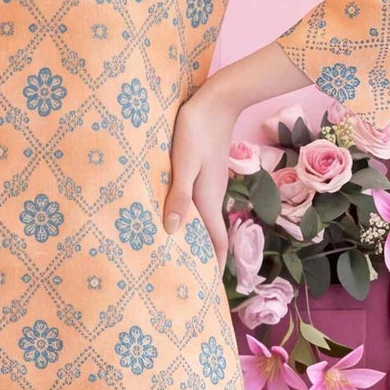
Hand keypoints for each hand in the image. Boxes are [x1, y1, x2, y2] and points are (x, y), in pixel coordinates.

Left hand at [163, 78, 235, 264]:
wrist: (217, 101)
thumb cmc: (196, 130)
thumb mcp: (184, 164)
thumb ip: (178, 196)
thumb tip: (173, 232)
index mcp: (208, 199)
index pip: (216, 241)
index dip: (215, 265)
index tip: (210, 287)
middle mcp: (212, 196)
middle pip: (212, 235)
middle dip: (205, 257)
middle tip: (192, 278)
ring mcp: (210, 185)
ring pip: (205, 220)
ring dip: (198, 238)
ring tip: (182, 255)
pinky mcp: (205, 174)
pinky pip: (199, 205)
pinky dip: (192, 219)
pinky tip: (178, 219)